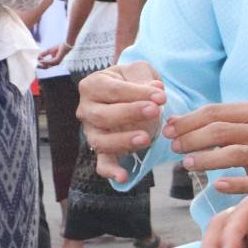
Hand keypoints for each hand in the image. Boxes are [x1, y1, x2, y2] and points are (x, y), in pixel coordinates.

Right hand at [37, 42, 70, 68]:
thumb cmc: (58, 47)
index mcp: (53, 62)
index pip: (46, 65)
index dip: (40, 65)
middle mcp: (55, 63)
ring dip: (42, 64)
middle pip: (46, 67)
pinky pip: (50, 62)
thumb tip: (38, 57)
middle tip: (35, 65)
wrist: (65, 45)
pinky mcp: (57, 60)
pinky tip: (41, 61)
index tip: (36, 63)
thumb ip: (43, 54)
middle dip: (40, 67)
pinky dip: (45, 62)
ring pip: (48, 65)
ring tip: (37, 63)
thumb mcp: (48, 51)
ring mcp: (57, 62)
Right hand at [76, 62, 166, 181]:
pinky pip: (102, 163)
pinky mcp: (101, 150)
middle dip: (130, 113)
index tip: (161, 96)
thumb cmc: (133, 80)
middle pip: (102, 115)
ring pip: (100, 141)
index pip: (111, 90)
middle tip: (155, 111)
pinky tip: (124, 177)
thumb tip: (155, 89)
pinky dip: (111, 171)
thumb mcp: (139, 70)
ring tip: (146, 139)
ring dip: (123, 141)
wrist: (131, 94)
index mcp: (92, 85)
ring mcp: (91, 132)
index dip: (136, 93)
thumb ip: (144, 77)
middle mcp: (86, 109)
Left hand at [164, 101, 247, 194]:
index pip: (215, 112)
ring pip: (232, 154)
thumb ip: (216, 122)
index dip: (188, 121)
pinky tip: (217, 185)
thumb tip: (173, 123)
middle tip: (174, 147)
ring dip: (206, 159)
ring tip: (187, 164)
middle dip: (192, 138)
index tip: (169, 129)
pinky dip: (234, 183)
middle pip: (221, 131)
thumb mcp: (246, 124)